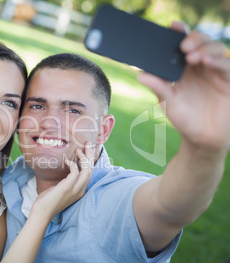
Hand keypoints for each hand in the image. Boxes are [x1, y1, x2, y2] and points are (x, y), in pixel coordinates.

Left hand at [30, 142, 95, 221]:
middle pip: (91, 170)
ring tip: (79, 149)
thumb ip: (66, 180)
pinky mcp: (68, 187)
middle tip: (88, 143)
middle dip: (90, 155)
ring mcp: (75, 189)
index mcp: (80, 191)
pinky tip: (66, 161)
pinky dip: (72, 164)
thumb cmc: (48, 200)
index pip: (90, 173)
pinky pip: (75, 172)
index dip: (89, 161)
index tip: (85, 150)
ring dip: (84, 158)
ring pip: (87, 170)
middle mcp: (80, 190)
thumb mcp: (60, 188)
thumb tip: (65, 167)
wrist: (42, 212)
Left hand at [138, 22, 229, 151]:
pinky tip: (207, 62)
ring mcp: (215, 72)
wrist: (202, 138)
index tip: (173, 26)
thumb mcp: (168, 102)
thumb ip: (158, 87)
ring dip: (204, 49)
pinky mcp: (228, 80)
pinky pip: (226, 65)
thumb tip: (140, 74)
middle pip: (201, 42)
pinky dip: (217, 61)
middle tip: (183, 46)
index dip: (180, 32)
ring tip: (192, 56)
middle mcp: (200, 66)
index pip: (183, 45)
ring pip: (214, 49)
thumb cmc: (184, 118)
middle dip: (193, 39)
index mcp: (183, 68)